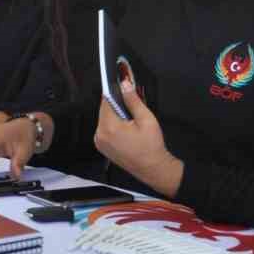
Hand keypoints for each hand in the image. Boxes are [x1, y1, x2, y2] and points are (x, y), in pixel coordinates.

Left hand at [94, 81, 182, 196]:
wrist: (154, 169)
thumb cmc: (151, 146)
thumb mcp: (146, 119)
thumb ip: (133, 100)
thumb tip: (124, 83)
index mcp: (109, 127)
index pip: (106, 100)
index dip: (114, 91)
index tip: (120, 85)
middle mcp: (99, 134)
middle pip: (104, 110)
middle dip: (116, 105)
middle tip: (131, 107)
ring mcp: (99, 142)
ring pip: (104, 119)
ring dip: (115, 115)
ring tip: (130, 120)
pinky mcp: (102, 147)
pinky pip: (104, 129)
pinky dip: (113, 126)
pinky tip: (126, 130)